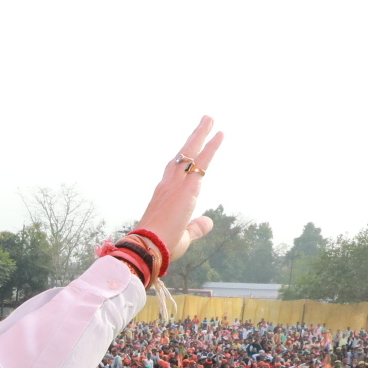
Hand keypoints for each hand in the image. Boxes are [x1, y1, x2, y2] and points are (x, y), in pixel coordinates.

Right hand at [135, 116, 225, 261]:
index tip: (195, 147)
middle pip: (181, 155)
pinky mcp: (186, 187)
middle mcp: (167, 185)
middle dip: (194, 137)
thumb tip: (209, 221)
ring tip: (209, 119)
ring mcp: (175, 184)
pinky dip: (211, 147)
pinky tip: (219, 135)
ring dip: (201, 134)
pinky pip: (201, 162)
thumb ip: (196, 227)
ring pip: (189, 152)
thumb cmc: (160, 247)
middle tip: (205, 121)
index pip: (176, 171)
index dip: (186, 159)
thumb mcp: (183, 236)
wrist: (147, 248)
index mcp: (164, 196)